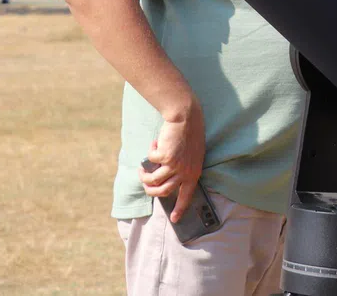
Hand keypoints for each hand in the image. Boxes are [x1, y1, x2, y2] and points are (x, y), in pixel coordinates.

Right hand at [139, 98, 205, 223]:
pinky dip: (150, 152)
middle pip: (163, 192)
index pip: (187, 195)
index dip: (180, 208)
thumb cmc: (189, 135)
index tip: (175, 219)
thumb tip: (164, 180)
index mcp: (194, 173)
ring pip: (152, 180)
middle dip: (150, 190)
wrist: (186, 117)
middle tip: (144, 184)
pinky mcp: (165, 157)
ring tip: (142, 168)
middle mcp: (185, 172)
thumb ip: (182, 168)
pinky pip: (150, 160)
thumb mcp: (191, 155)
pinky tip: (155, 143)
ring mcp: (175, 165)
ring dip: (144, 175)